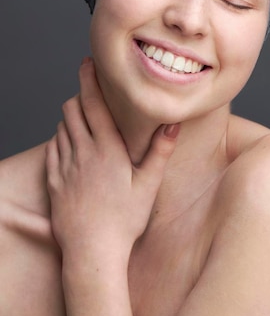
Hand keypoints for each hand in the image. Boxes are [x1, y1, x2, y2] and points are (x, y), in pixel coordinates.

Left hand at [45, 57, 178, 263]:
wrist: (92, 253)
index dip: (89, 79)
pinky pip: (52, 150)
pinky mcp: (53, 182)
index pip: (93, 103)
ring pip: (61, 128)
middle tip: (90, 95)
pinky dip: (60, 140)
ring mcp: (65, 167)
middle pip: (71, 109)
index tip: (87, 62)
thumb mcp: (149, 185)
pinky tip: (71, 146)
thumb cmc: (125, 220)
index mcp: (107, 149)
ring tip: (84, 121)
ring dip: (70, 118)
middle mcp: (82, 152)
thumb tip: (173, 123)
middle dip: (78, 96)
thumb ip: (161, 151)